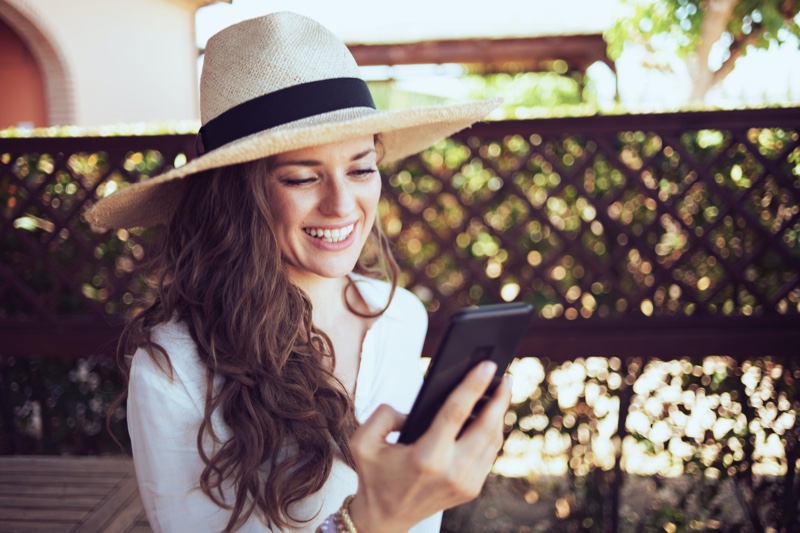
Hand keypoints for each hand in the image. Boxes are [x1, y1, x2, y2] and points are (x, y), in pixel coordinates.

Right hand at [347, 361, 511, 532]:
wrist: (384, 519)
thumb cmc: (374, 477)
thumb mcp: (363, 441)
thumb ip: (384, 414)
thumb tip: (418, 408)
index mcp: (425, 458)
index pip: (456, 413)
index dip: (474, 385)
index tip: (488, 366)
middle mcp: (450, 472)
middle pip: (486, 427)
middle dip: (499, 399)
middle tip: (506, 377)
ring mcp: (465, 484)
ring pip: (493, 441)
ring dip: (499, 415)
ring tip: (501, 392)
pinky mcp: (471, 489)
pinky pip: (489, 455)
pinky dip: (493, 433)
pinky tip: (492, 417)